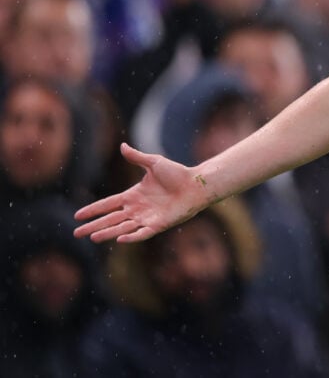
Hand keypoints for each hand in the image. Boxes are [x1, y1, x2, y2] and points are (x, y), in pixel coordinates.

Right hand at [74, 143, 209, 242]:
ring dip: (107, 232)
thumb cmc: (177, 173)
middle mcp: (137, 209)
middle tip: (75, 233)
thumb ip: (137, 157)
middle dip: (93, 226)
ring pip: (122, 227)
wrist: (196, 183)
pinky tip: (119, 239)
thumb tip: (122, 145)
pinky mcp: (158, 225)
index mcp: (133, 195)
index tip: (77, 215)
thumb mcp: (154, 162)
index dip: (93, 210)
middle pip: (110, 219)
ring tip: (92, 237)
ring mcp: (147, 218)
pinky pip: (142, 233)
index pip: (108, 204)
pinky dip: (131, 236)